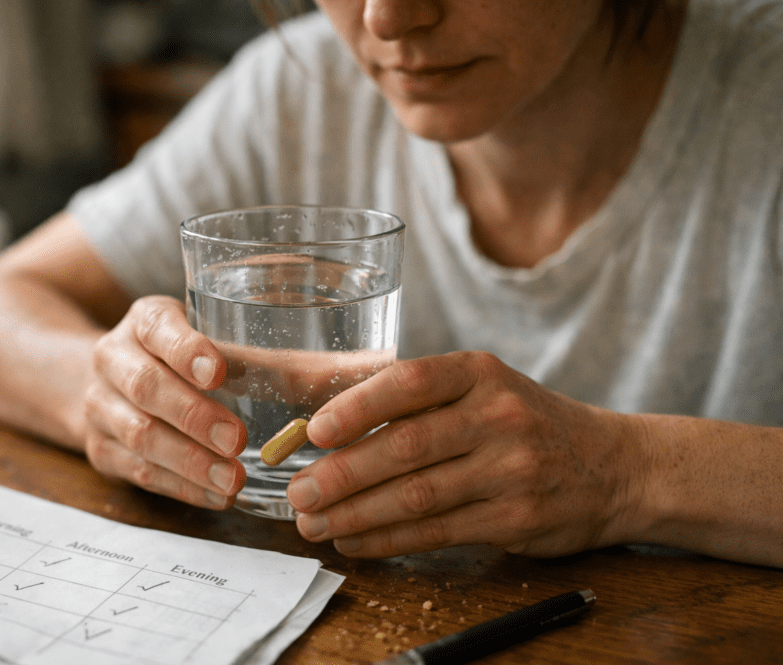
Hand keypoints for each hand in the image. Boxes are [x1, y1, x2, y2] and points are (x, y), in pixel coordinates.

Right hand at [82, 296, 246, 508]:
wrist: (111, 383)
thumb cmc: (178, 358)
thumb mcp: (204, 337)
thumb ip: (248, 352)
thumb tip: (321, 374)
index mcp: (144, 321)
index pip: (158, 327)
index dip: (186, 350)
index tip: (218, 372)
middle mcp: (112, 358)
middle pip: (146, 387)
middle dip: (194, 416)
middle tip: (237, 439)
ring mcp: (99, 406)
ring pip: (140, 435)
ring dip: (190, 461)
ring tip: (233, 478)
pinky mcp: (100, 449)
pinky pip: (139, 472)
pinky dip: (181, 486)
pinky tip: (216, 495)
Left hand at [286, 351, 643, 556]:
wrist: (615, 466)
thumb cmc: (528, 422)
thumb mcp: (484, 391)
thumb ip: (420, 404)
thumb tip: (329, 429)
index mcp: (480, 373)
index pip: (408, 382)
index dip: (356, 407)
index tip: (314, 432)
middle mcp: (498, 416)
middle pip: (406, 446)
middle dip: (342, 473)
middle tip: (299, 492)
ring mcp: (511, 469)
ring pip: (416, 496)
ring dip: (356, 514)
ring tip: (314, 522)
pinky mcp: (515, 518)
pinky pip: (437, 531)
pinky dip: (388, 539)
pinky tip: (355, 541)